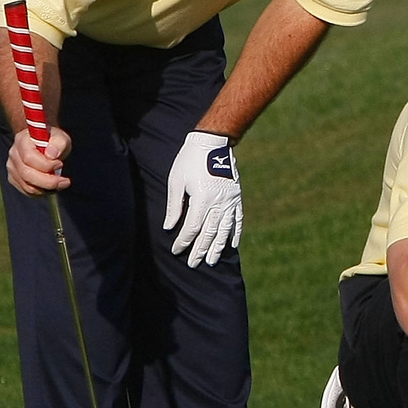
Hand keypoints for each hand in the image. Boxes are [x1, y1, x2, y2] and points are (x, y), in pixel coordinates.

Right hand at [6, 127, 71, 197]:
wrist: (46, 146)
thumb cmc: (53, 142)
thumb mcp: (61, 138)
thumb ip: (59, 143)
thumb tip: (52, 154)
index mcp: (22, 139)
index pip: (29, 157)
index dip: (46, 165)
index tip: (60, 164)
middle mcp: (14, 153)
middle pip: (26, 174)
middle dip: (48, 181)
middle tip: (65, 181)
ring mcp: (12, 167)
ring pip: (27, 186)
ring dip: (47, 188)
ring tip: (61, 183)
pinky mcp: (14, 178)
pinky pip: (27, 191)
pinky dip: (42, 192)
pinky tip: (52, 186)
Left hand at [164, 131, 242, 266]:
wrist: (212, 142)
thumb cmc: (189, 161)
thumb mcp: (176, 181)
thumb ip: (174, 206)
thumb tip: (169, 227)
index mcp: (202, 198)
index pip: (192, 227)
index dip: (184, 241)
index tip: (177, 251)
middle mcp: (219, 202)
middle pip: (209, 233)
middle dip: (200, 250)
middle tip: (194, 264)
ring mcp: (230, 200)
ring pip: (224, 229)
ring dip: (218, 247)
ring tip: (212, 261)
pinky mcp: (237, 196)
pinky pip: (238, 219)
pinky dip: (235, 233)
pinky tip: (232, 245)